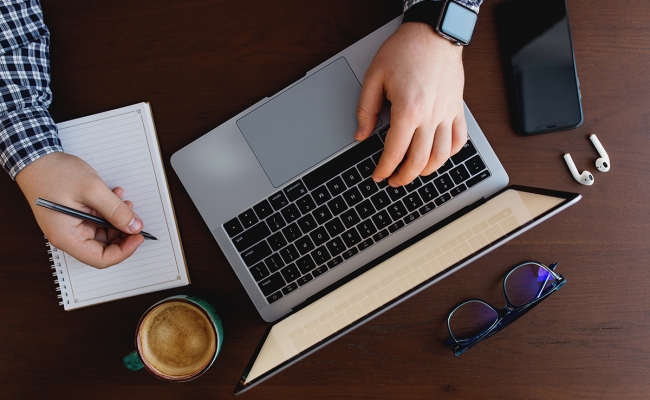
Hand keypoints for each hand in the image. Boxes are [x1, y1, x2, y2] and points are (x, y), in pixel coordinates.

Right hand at [16, 152, 144, 268]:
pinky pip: (96, 221)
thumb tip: (134, 227)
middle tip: (135, 218)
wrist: (35, 158)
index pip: (100, 259)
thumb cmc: (54, 173)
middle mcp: (67, 236)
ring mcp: (70, 227)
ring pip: (103, 233)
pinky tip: (114, 197)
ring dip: (117, 220)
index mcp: (67, 237)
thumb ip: (116, 211)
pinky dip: (108, 212)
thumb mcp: (92, 190)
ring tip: (124, 202)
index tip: (139, 237)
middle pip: (103, 247)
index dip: (124, 251)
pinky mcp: (73, 217)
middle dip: (123, 233)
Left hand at [356, 22, 467, 186]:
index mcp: (408, 110)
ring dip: (427, 170)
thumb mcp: (374, 77)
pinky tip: (439, 156)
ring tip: (414, 172)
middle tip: (393, 180)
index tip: (378, 175)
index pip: (394, 152)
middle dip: (404, 177)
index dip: (384, 169)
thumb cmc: (405, 50)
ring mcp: (447, 114)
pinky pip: (459, 139)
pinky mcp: (457, 109)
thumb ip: (366, 110)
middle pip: (419, 161)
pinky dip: (450, 154)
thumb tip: (360, 135)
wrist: (434, 32)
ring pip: (442, 156)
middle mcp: (430, 116)